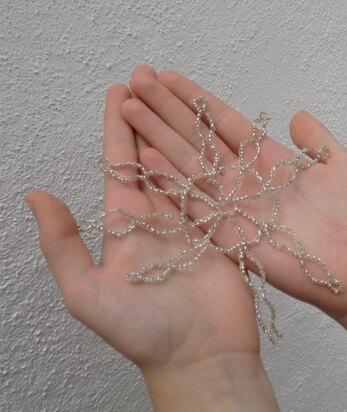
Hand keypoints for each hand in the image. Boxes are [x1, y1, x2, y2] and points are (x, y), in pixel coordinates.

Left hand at [26, 84, 279, 410]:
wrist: (200, 355)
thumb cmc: (144, 331)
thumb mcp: (87, 292)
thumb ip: (61, 245)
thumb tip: (36, 197)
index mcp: (125, 226)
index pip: (119, 166)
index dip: (117, 129)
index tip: (118, 94)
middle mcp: (158, 218)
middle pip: (151, 158)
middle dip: (147, 119)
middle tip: (147, 81)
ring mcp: (192, 222)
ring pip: (183, 167)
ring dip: (178, 133)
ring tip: (176, 97)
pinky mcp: (221, 230)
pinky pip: (213, 189)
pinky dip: (211, 162)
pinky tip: (211, 136)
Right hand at [122, 65, 346, 325]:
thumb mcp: (342, 165)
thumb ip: (317, 140)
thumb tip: (298, 115)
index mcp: (268, 161)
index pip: (225, 123)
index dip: (197, 101)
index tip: (168, 78)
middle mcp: (244, 181)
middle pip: (199, 140)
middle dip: (168, 111)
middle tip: (138, 83)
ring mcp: (233, 206)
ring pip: (189, 167)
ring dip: (159, 139)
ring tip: (131, 111)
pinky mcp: (227, 235)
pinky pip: (193, 206)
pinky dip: (169, 184)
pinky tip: (145, 159)